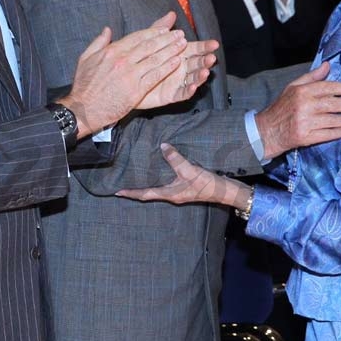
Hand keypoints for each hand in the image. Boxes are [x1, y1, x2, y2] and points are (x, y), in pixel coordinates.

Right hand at [61, 13, 187, 135]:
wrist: (84, 109)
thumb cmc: (84, 85)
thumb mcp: (86, 58)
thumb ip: (98, 42)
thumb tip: (107, 30)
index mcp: (112, 51)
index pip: (137, 37)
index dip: (154, 32)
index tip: (165, 29)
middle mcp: (123, 60)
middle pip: (149, 46)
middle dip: (167, 39)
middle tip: (180, 34)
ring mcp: (130, 75)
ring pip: (155, 59)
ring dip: (171, 51)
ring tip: (182, 45)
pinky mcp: (136, 90)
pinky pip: (155, 76)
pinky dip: (167, 68)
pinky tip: (176, 62)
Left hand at [117, 143, 249, 208]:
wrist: (224, 190)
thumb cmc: (206, 184)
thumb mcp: (189, 170)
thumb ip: (175, 159)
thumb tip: (162, 146)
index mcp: (169, 194)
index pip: (145, 194)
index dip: (131, 193)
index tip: (117, 192)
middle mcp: (171, 194)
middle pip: (148, 191)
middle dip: (136, 188)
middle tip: (122, 181)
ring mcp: (177, 191)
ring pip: (157, 186)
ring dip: (146, 182)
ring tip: (136, 174)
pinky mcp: (184, 186)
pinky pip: (166, 182)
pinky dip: (158, 176)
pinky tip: (158, 169)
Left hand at [135, 36, 217, 109]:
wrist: (128, 80)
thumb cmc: (142, 59)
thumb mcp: (150, 42)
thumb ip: (161, 29)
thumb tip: (172, 13)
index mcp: (180, 53)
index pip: (196, 49)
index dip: (205, 46)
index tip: (214, 44)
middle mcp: (182, 67)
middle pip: (198, 63)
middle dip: (205, 61)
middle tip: (211, 58)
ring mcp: (178, 81)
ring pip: (193, 78)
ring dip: (200, 75)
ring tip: (205, 72)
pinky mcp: (171, 94)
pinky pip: (182, 93)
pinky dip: (189, 90)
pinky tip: (193, 87)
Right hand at [254, 61, 340, 158]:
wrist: (267, 131)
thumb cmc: (282, 107)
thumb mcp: (293, 87)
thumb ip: (312, 77)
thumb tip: (328, 65)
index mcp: (302, 91)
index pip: (329, 87)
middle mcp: (304, 106)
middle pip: (334, 105)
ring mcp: (305, 122)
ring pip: (333, 120)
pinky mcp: (306, 137)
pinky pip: (328, 134)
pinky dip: (338, 132)